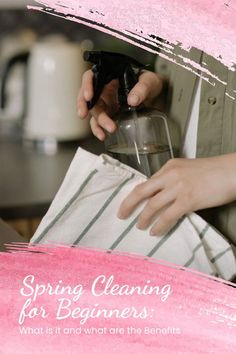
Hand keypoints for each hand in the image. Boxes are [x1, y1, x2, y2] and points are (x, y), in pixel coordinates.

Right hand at [77, 69, 162, 139]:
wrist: (155, 96)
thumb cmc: (149, 84)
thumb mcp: (149, 81)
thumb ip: (142, 88)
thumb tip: (132, 100)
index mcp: (109, 76)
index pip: (91, 77)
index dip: (86, 85)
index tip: (88, 96)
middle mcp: (104, 89)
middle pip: (89, 97)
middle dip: (85, 106)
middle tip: (84, 115)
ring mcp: (105, 103)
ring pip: (94, 112)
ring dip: (98, 122)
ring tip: (107, 130)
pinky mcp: (108, 115)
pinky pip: (99, 123)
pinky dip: (99, 130)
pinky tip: (103, 135)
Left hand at [118, 154, 235, 235]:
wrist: (231, 171)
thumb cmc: (213, 171)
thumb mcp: (188, 169)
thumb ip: (174, 178)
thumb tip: (163, 194)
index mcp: (169, 166)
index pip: (147, 182)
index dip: (136, 195)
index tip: (129, 203)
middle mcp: (170, 175)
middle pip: (142, 191)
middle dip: (128, 204)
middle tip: (121, 215)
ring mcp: (178, 188)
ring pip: (152, 206)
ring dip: (144, 218)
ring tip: (140, 226)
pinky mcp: (188, 200)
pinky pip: (168, 216)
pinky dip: (159, 225)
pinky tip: (155, 232)